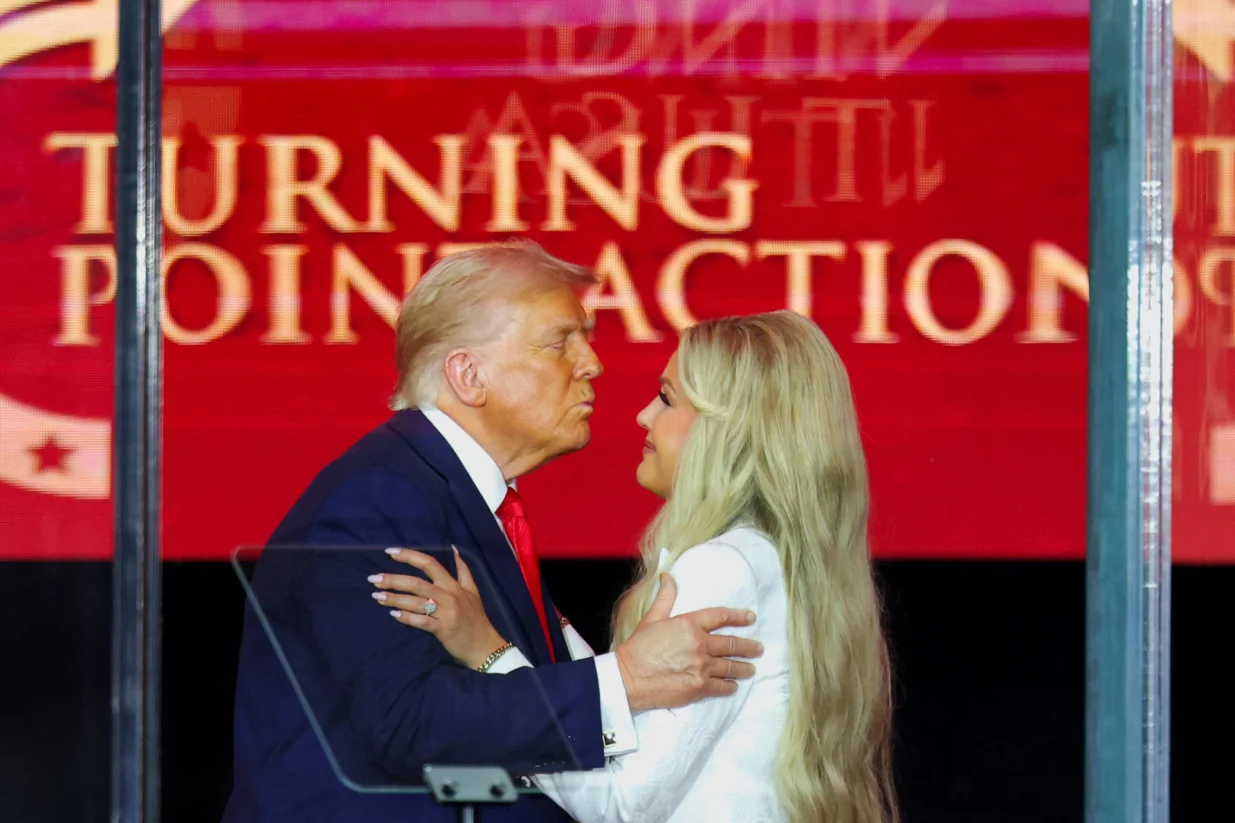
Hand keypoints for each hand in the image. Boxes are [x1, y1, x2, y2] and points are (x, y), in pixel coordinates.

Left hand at [369, 548, 507, 668]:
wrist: (485, 646)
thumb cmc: (476, 619)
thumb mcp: (473, 591)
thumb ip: (463, 570)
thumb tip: (454, 549)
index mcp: (453, 585)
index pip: (429, 564)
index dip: (409, 556)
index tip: (389, 552)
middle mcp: (448, 595)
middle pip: (416, 582)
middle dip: (393, 579)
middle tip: (373, 578)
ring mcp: (445, 612)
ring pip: (416, 601)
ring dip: (394, 598)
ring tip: (376, 596)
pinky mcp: (442, 629)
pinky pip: (421, 621)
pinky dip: (406, 618)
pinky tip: (393, 615)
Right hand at [614, 574, 761, 712]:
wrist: (628, 679)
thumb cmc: (638, 648)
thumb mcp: (651, 618)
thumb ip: (665, 598)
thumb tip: (668, 577)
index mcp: (689, 624)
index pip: (721, 616)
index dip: (739, 616)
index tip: (750, 618)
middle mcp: (700, 644)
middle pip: (732, 644)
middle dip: (749, 646)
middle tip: (759, 648)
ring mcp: (702, 667)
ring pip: (731, 667)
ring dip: (744, 667)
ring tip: (751, 668)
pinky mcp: (699, 687)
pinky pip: (722, 686)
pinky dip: (730, 686)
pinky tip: (734, 686)